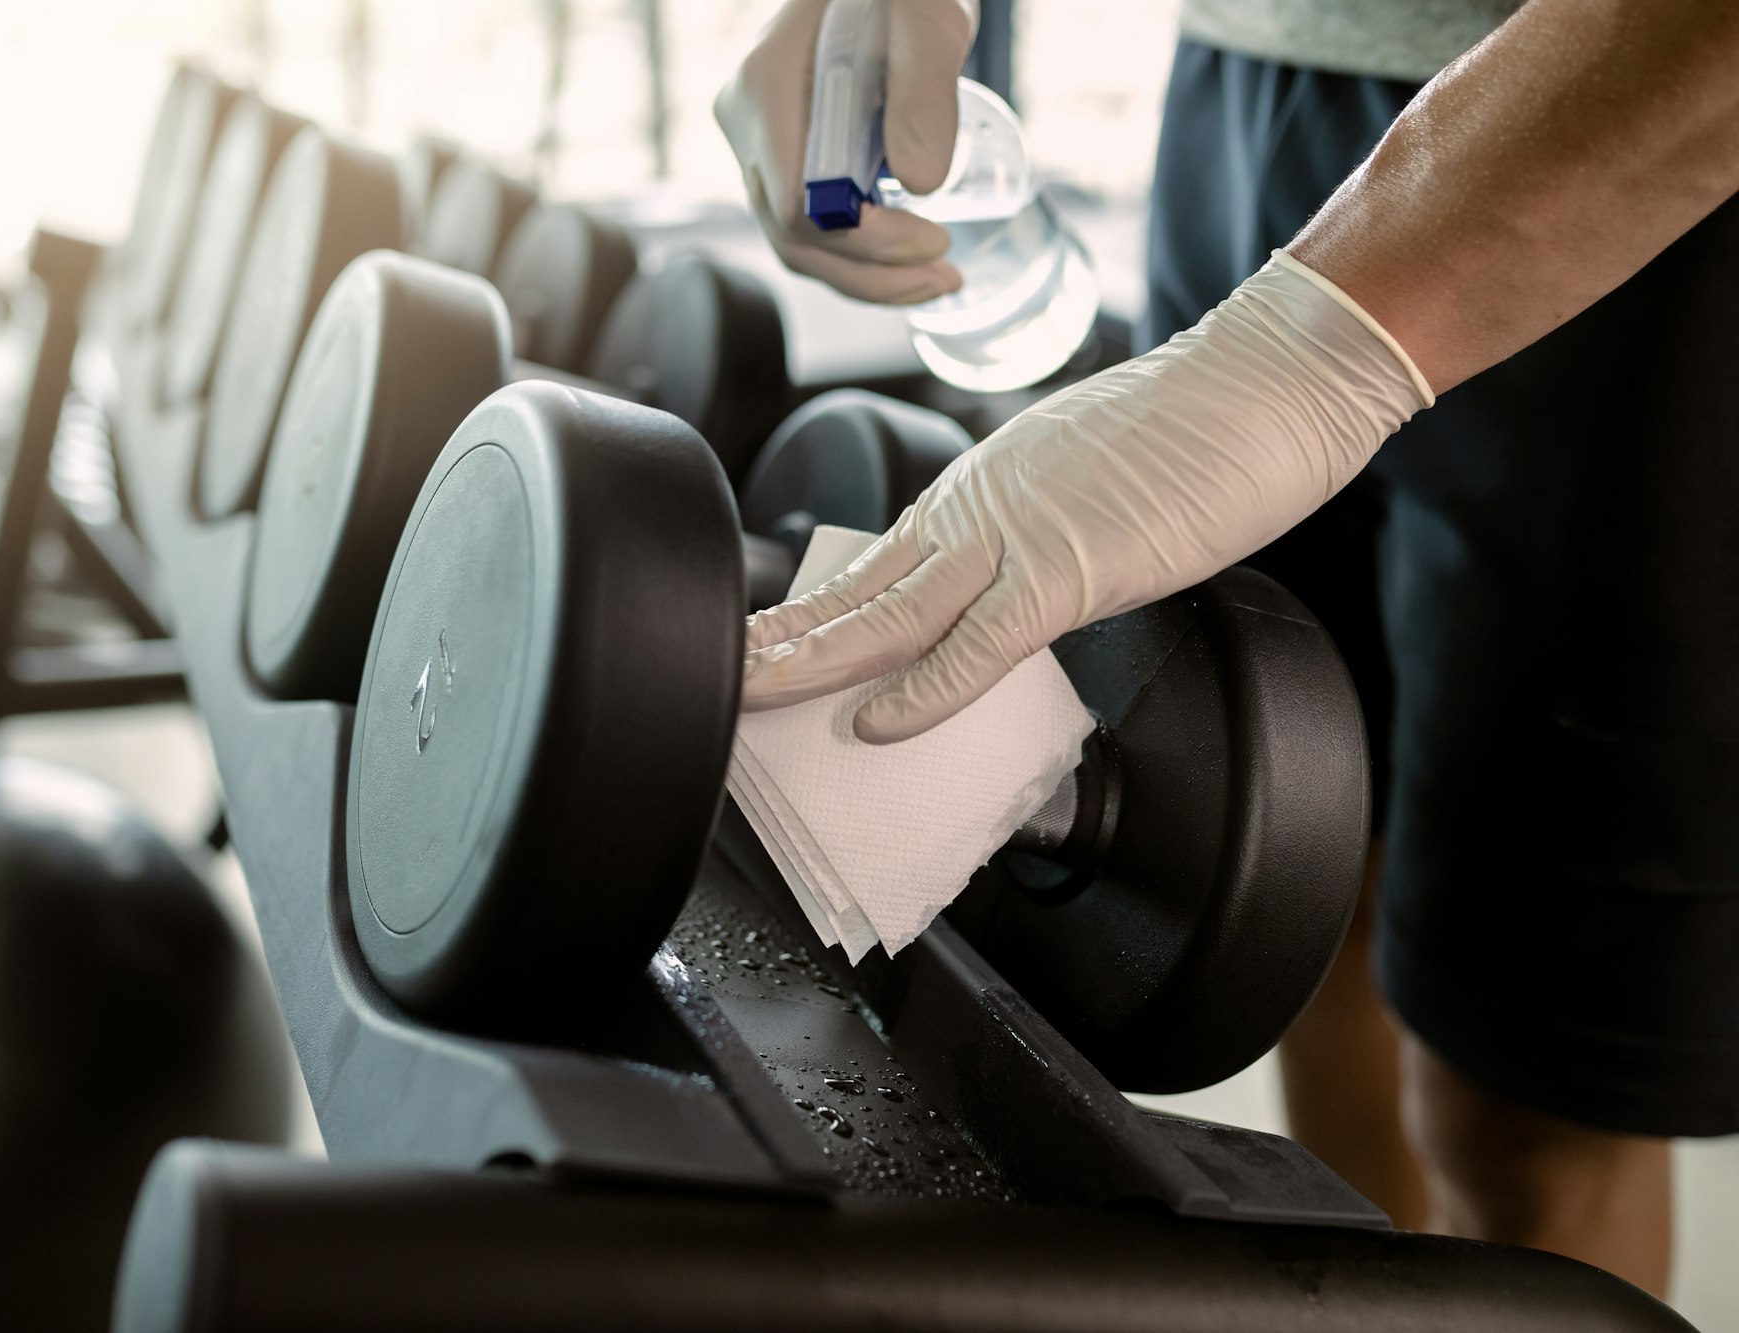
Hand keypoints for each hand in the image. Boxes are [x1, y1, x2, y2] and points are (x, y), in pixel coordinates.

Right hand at [715, 0, 975, 303]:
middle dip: (873, 277)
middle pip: (792, 239)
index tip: (937, 242)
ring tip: (936, 277)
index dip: (868, 245)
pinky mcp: (782, 151)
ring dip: (866, 276)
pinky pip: (807, 222)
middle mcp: (747, 122)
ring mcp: (758, 141)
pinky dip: (857, 253)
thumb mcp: (924, 12)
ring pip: (796, 242)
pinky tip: (909, 253)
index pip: (798, 208)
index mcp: (766, 87)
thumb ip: (924, 86)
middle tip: (945, 279)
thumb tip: (921, 183)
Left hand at [742, 252, 1434, 741]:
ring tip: (750, 694)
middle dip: (783, 639)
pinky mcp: (1071, 567)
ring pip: (893, 613)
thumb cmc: (1202, 430)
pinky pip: (982, 642)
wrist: (1272, 379)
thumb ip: (1039, 532)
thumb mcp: (1089, 483)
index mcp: (982, 490)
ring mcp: (1019, 537)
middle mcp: (979, 508)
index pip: (879, 565)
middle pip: (860, 589)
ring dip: (815, 660)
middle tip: (716, 670)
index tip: (765, 647)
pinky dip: (926, 686)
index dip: (815, 613)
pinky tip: (879, 719)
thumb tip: (1019, 589)